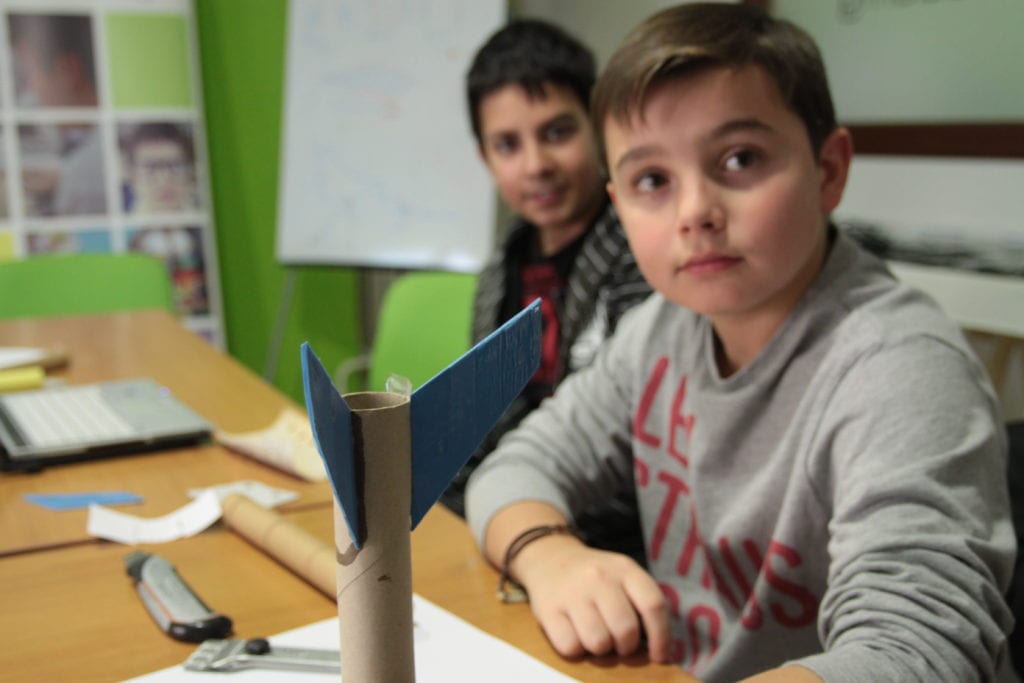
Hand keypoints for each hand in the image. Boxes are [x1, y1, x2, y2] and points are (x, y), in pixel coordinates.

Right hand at [514, 535, 670, 661]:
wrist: (549, 558)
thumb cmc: (595, 578)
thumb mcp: (622, 575)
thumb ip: (641, 604)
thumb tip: (657, 649)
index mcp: (625, 568)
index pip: (653, 605)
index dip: (661, 636)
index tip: (659, 656)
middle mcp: (599, 577)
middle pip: (626, 630)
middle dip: (626, 646)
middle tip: (619, 642)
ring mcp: (572, 592)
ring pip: (599, 643)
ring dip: (601, 649)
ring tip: (597, 635)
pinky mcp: (548, 609)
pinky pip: (570, 647)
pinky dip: (576, 649)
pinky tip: (576, 633)